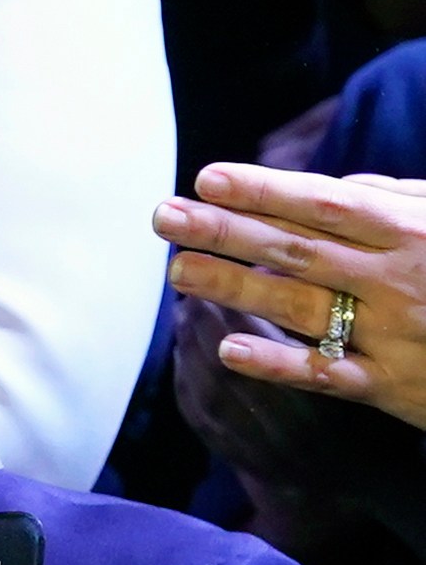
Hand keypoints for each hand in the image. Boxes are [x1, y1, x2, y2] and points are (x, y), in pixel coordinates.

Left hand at [156, 165, 425, 428]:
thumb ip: (401, 199)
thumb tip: (341, 184)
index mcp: (414, 230)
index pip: (324, 203)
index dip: (264, 190)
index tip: (207, 178)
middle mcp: (398, 278)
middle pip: (296, 249)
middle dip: (225, 230)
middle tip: (163, 217)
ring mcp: (393, 333)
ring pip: (299, 306)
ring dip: (233, 288)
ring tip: (177, 270)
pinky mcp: (393, 386)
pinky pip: (325, 374)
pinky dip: (277, 362)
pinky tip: (226, 348)